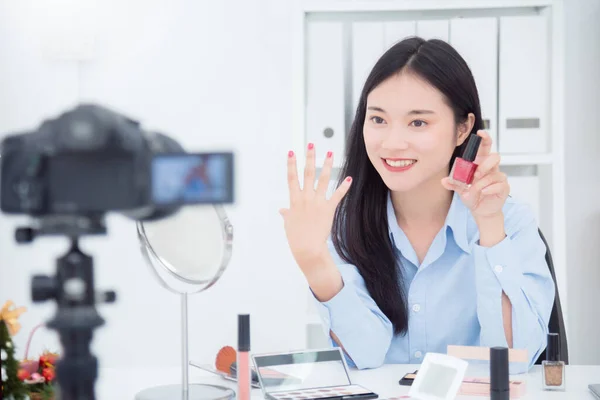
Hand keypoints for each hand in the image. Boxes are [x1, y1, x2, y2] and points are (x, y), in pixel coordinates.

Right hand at [279, 144, 351, 274]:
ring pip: (323, 179)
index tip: (291, 152)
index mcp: (294, 200)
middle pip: (308, 173)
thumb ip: (287, 214)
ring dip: (327, 165)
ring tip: (330, 153)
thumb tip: (282, 211)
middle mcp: (305, 198)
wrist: (307, 248)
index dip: (291, 164)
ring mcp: (317, 202)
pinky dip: (343, 187)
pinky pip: (337, 196)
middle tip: (312, 144)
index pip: (291, 178)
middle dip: (310, 157)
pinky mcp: (328, 209)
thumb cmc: (296, 237)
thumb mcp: (289, 223)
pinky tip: (349, 179)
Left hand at [442, 130, 509, 219]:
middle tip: (476, 174)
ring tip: (476, 189)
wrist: (481, 210)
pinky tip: (482, 193)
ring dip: (484, 181)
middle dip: (485, 164)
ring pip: (496, 173)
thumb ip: (453, 183)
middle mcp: (492, 169)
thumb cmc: (473, 196)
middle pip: (495, 156)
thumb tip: (443, 180)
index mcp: (481, 164)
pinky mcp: (504, 188)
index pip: (485, 148)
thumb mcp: (460, 189)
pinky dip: (489, 189)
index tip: (480, 133)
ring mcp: (499, 178)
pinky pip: (500, 185)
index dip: (485, 139)